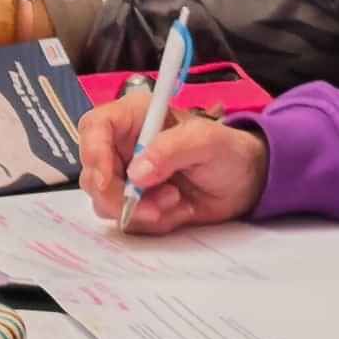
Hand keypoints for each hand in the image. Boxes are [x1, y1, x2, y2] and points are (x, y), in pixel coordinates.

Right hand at [78, 98, 264, 229]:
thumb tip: (136, 173)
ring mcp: (128, 177)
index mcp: (135, 117)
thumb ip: (171, 149)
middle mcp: (124, 146)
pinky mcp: (137, 203)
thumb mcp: (207, 141)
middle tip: (156, 207)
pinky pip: (127, 219)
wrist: (246, 183)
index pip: (95, 128)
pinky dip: (152, 222)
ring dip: (140, 210)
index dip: (93, 154)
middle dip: (119, 196)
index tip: (107, 183)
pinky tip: (177, 209)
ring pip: (105, 201)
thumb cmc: (228, 151)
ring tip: (176, 201)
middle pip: (93, 172)